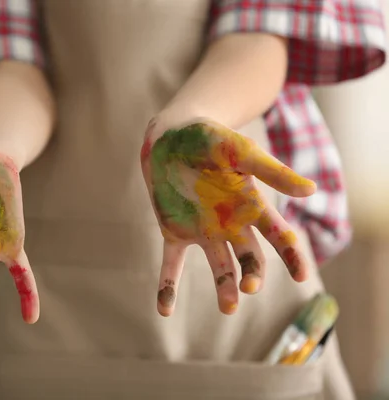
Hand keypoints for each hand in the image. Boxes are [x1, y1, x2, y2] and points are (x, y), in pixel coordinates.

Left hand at [141, 118, 315, 315]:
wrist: (171, 135)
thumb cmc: (210, 138)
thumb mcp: (241, 152)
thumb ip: (272, 172)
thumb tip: (311, 191)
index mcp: (251, 206)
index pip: (279, 237)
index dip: (293, 257)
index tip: (301, 277)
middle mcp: (230, 224)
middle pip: (250, 260)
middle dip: (252, 276)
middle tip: (248, 287)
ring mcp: (202, 231)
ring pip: (219, 268)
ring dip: (224, 289)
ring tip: (228, 309)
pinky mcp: (174, 232)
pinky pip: (172, 265)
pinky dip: (168, 288)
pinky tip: (165, 311)